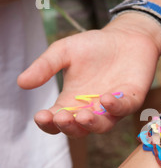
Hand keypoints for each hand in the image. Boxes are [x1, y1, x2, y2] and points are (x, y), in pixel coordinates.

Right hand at [18, 13, 160, 137]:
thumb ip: (45, 67)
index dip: (48, 122)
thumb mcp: (64, 52)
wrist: (125, 37)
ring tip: (83, 115)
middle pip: (78, 130)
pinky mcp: (131, 100)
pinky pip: (124, 109)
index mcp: (72, 102)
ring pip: (102, 126)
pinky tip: (105, 99)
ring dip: (92, 124)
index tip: (40, 115)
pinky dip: (116, 107)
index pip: (56, 121)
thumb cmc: (94, 47)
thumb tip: (21, 83)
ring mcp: (112, 108)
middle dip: (69, 127)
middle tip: (62, 117)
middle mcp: (91, 110)